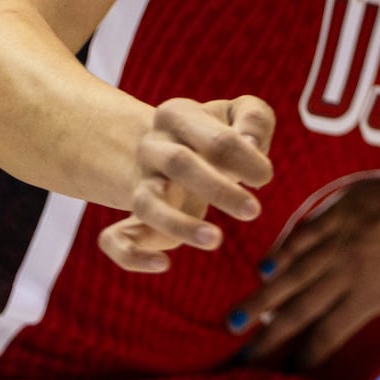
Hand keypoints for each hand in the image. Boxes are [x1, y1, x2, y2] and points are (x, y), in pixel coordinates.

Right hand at [97, 96, 275, 272]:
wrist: (171, 154)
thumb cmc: (217, 136)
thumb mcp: (239, 115)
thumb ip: (254, 120)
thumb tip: (253, 146)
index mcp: (177, 116)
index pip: (216, 137)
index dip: (245, 159)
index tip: (264, 176)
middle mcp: (153, 148)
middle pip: (179, 164)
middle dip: (218, 189)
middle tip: (253, 211)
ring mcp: (141, 184)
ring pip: (147, 204)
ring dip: (179, 224)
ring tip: (215, 240)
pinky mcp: (134, 221)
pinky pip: (115, 239)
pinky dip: (132, 256)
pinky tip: (163, 265)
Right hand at [235, 166, 379, 379]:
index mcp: (372, 294)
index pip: (327, 335)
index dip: (306, 358)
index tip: (285, 377)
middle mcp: (348, 266)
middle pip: (299, 308)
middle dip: (268, 336)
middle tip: (241, 357)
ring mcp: (343, 233)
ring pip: (292, 270)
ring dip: (263, 297)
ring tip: (236, 319)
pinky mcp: (346, 206)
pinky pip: (305, 232)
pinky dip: (283, 251)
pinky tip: (266, 266)